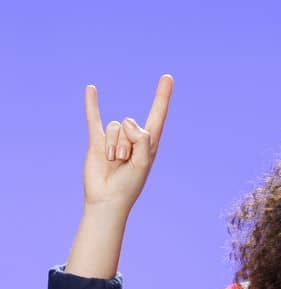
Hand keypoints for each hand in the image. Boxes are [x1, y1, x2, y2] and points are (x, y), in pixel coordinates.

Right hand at [83, 74, 172, 212]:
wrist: (107, 199)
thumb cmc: (129, 185)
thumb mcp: (144, 163)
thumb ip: (142, 140)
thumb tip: (128, 123)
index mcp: (150, 142)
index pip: (158, 114)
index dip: (162, 96)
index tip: (168, 77)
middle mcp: (133, 137)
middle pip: (131, 124)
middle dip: (128, 144)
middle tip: (126, 163)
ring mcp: (115, 138)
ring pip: (115, 127)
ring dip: (114, 146)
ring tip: (114, 162)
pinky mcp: (98, 141)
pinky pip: (94, 118)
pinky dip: (92, 103)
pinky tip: (92, 89)